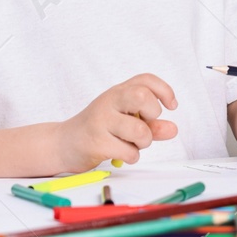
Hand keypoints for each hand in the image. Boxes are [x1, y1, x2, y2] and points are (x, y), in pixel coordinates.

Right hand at [58, 73, 177, 170]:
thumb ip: (151, 124)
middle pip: (142, 96)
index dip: (164, 91)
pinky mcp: (96, 142)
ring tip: (133, 144)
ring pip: (140, 130)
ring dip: (144, 142)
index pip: (145, 80)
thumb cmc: (99, 130)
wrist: (63, 144)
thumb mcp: (126, 121)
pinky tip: (122, 153)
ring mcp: (100, 121)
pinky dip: (132, 156)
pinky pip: (129, 152)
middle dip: (152, 113)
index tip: (171, 106)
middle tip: (145, 123)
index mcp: (118, 92)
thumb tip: (173, 129)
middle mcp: (108, 102)